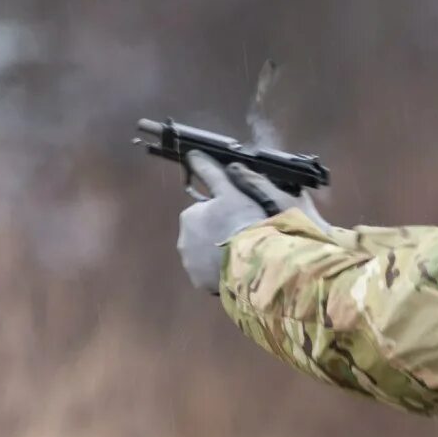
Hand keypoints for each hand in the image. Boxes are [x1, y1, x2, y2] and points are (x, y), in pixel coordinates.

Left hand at [177, 151, 297, 292]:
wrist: (254, 263)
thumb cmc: (243, 222)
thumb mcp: (231, 191)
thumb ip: (212, 172)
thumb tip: (193, 153)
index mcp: (189, 216)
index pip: (204, 210)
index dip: (224, 212)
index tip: (240, 217)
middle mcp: (183, 241)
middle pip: (203, 233)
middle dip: (218, 233)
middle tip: (243, 235)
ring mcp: (191, 265)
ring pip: (206, 255)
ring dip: (220, 253)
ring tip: (242, 254)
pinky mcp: (201, 283)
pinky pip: (211, 274)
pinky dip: (221, 271)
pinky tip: (238, 268)